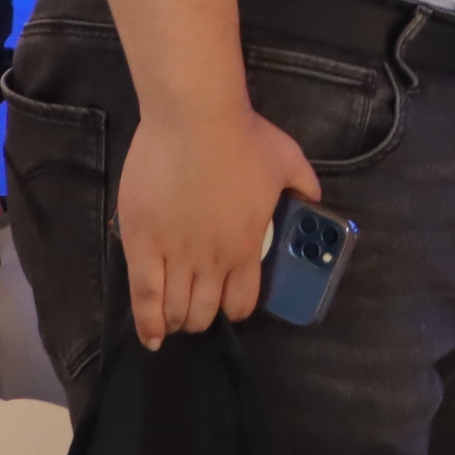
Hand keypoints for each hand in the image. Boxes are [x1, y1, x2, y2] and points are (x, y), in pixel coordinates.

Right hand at [113, 98, 322, 346]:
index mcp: (246, 247)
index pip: (242, 302)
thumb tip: (314, 198)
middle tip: (197, 307)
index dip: (237, 308)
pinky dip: (147, 321)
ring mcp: (173, 254)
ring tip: (173, 318)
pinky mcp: (140, 243)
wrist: (194, 118)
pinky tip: (151, 337)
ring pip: (174, 308)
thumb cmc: (242, 137)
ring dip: (176, 319)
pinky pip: (142, 295)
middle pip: (204, 312)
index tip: (231, 303)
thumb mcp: (288, 161)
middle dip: (202, 317)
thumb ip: (304, 185)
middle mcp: (211, 261)